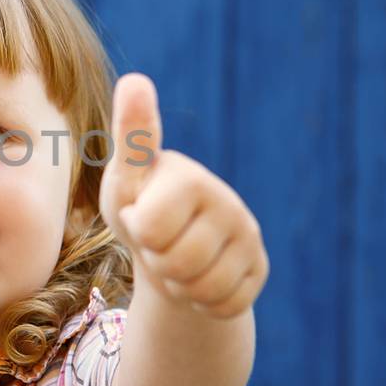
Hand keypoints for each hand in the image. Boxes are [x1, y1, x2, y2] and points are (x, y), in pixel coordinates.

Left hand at [98, 73, 268, 319]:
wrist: (172, 254)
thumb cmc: (142, 208)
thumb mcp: (126, 180)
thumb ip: (131, 139)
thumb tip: (136, 80)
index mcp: (187, 176)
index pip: (152, 222)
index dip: (139, 221)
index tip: (139, 166)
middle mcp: (225, 200)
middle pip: (174, 261)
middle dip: (156, 261)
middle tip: (158, 243)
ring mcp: (248, 235)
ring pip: (200, 287)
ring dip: (178, 284)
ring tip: (176, 259)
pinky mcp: (259, 269)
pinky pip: (223, 305)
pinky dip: (202, 303)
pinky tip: (200, 278)